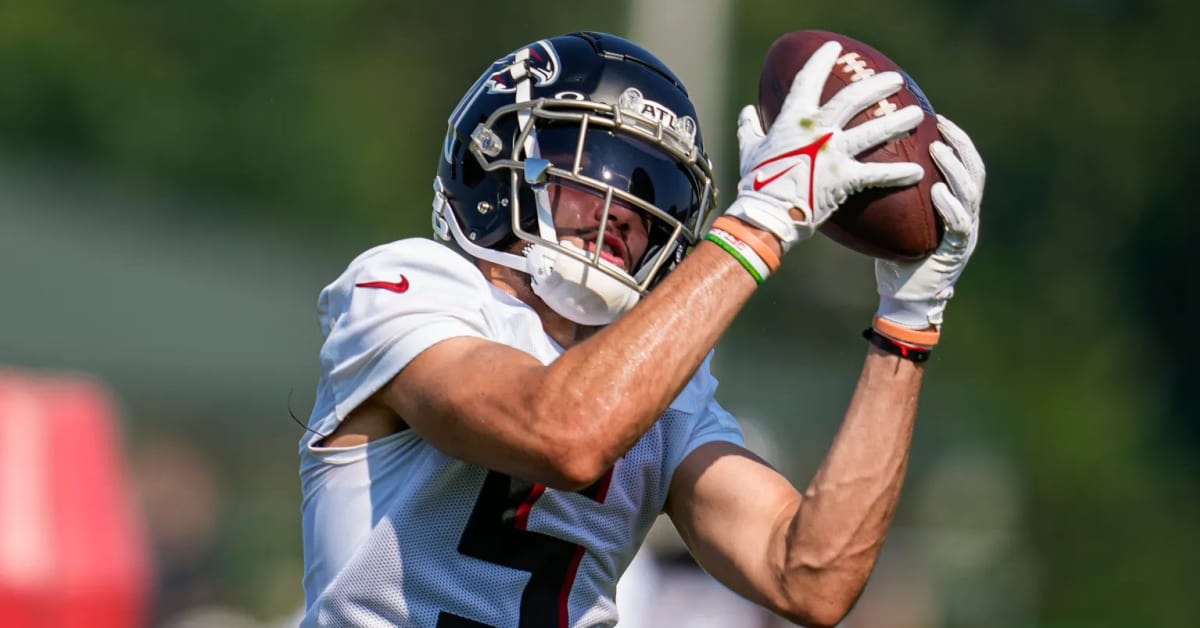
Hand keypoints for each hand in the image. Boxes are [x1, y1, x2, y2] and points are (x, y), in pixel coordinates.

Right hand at [726, 41, 925, 251]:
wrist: (766, 215)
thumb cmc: (756, 183)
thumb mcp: (749, 150)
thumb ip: (750, 128)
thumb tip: (746, 112)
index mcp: (793, 121)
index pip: (808, 80)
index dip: (821, 60)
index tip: (835, 48)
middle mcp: (818, 131)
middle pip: (853, 99)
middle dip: (877, 85)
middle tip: (895, 79)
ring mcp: (833, 153)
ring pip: (874, 131)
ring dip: (898, 122)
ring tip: (917, 115)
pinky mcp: (845, 179)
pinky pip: (877, 174)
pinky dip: (898, 173)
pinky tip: (917, 171)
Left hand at [875, 115, 983, 332]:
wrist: (904, 300)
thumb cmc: (894, 257)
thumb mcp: (893, 220)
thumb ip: (891, 195)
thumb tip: (860, 164)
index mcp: (955, 205)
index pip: (963, 165)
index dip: (956, 140)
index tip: (938, 118)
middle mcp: (966, 215)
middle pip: (973, 171)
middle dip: (960, 144)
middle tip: (941, 124)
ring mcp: (966, 234)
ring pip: (969, 193)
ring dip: (955, 168)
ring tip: (938, 148)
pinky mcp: (956, 252)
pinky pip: (958, 224)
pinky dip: (949, 205)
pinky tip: (938, 190)